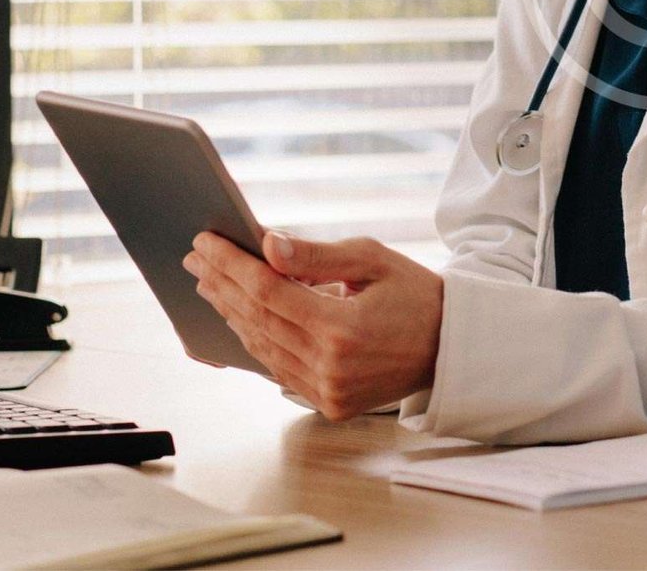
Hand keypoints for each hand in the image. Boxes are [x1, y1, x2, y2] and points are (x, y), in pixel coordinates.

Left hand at [183, 230, 442, 421]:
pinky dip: (255, 340)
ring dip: (231, 313)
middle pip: (257, 319)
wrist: (450, 346)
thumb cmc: (414, 294)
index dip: (232, 264)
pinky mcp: (328, 403)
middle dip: (221, 284)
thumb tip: (268, 245)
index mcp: (342, 328)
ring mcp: (327, 390)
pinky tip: (239, 317)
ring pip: (261, 347)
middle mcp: (330, 366)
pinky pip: (278, 369)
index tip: (205, 243)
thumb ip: (317, 256)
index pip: (268, 291)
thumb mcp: (373, 260)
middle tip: (196, 258)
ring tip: (209, 283)